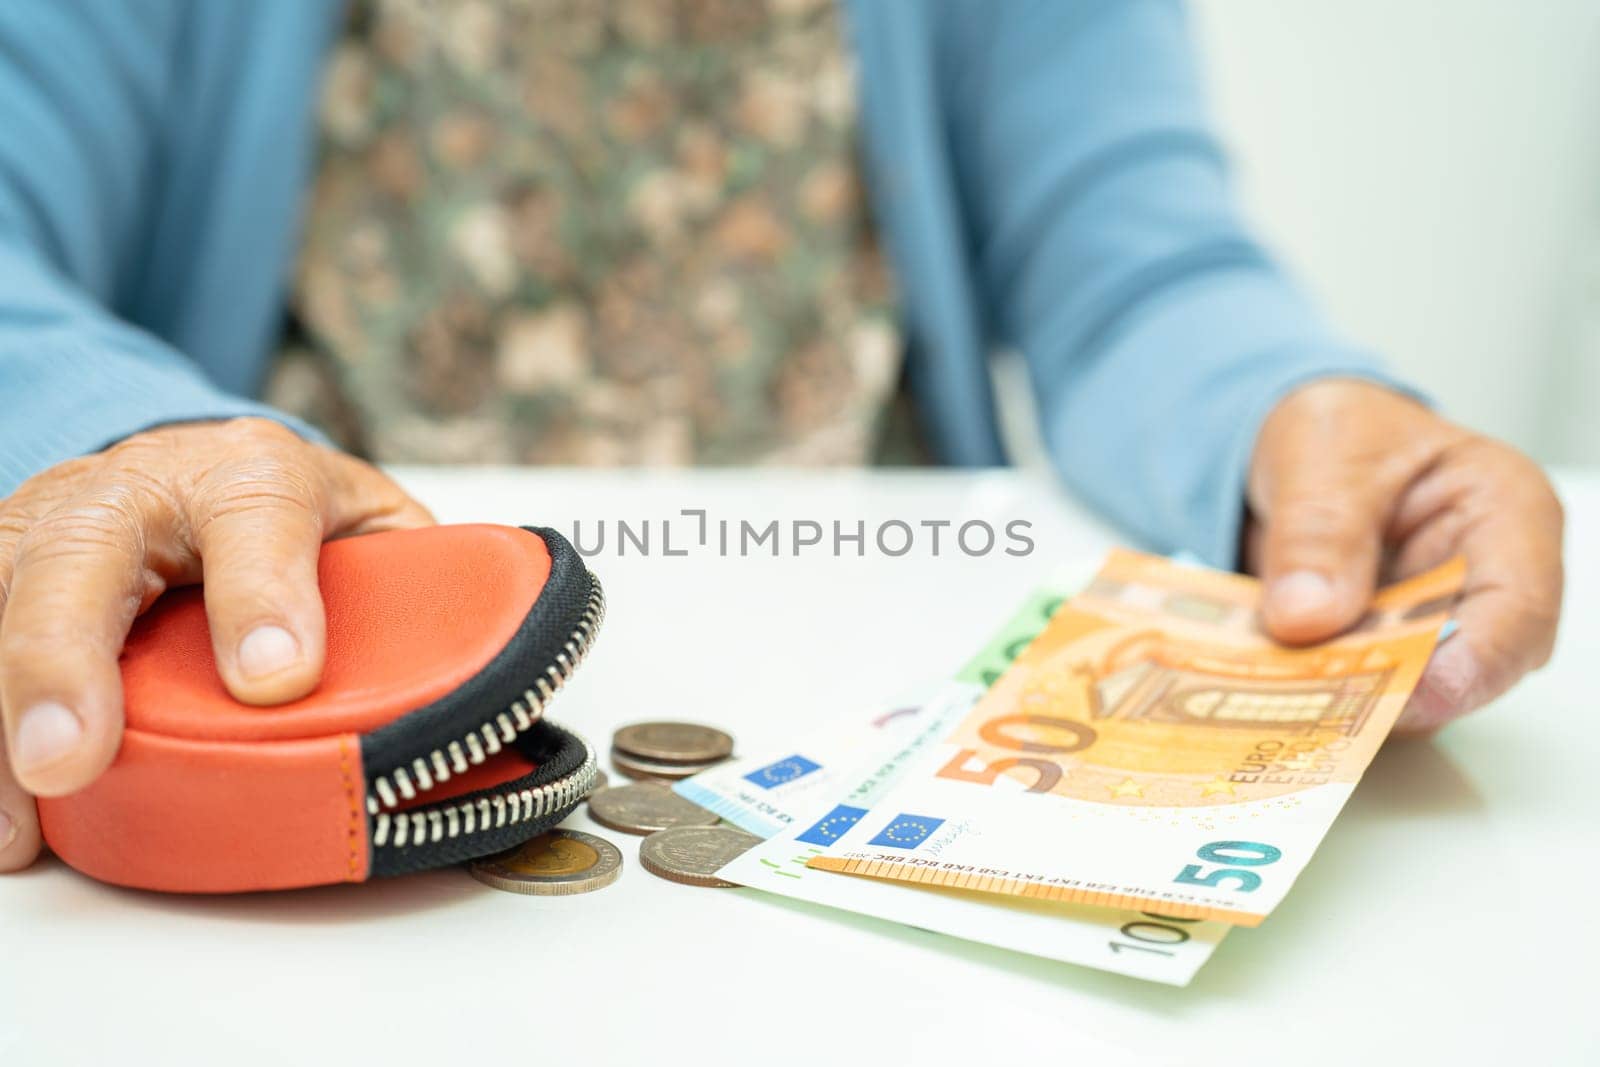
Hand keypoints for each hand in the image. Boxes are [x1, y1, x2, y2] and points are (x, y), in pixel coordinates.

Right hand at [0, 418, 432, 871]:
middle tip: (74, 757)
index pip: (258, 517)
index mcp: (249, 474)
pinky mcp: (0, 574)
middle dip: (65, 657)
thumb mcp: (371, 528)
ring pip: (2, 600)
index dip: (265, 595)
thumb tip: (490, 673)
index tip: (276, 679)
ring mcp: (46, 530)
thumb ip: (420, 584)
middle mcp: (133, 491)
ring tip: (18, 820)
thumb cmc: (289, 514)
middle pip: (81, 555)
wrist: (191, 467)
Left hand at [1246, 379, 1562, 733]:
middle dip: (1396, 692)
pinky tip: (1266, 694)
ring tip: (1283, 704)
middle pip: (1467, 667)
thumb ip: (1317, 530)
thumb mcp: (1322, 454)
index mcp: (1505, 512)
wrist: (1296, 443)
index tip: (1409, 696)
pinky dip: (1314, 695)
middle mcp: (1483, 582)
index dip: (1472, 663)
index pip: (1518, 606)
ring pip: (1407, 693)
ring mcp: (1431, 627)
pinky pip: (1356, 691)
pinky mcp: (1381, 654)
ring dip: (1345, 701)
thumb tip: (1306, 618)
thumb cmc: (1340, 430)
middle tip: (1324, 710)